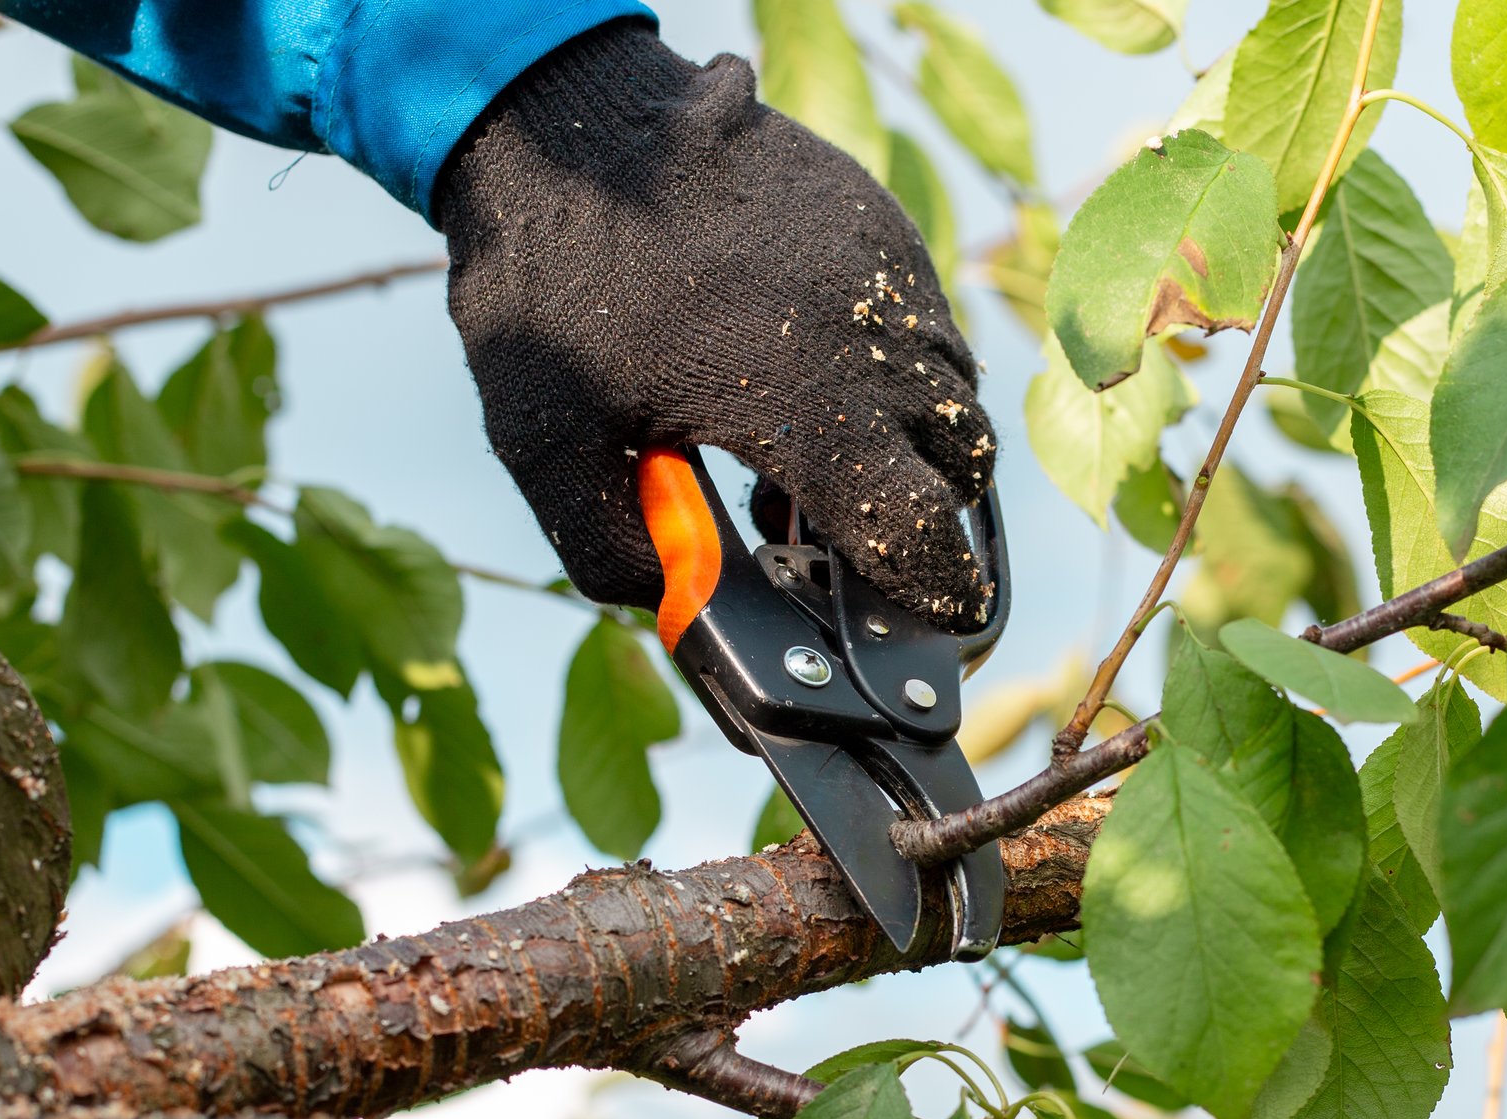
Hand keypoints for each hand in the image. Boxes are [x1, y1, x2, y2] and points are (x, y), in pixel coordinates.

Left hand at [434, 21, 996, 627]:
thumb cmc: (550, 283)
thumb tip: (676, 601)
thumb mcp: (546, 442)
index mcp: (806, 409)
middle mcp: (871, 340)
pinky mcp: (878, 221)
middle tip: (845, 526)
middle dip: (923, 513)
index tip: (942, 613)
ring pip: (952, 390)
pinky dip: (895, 363)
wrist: (565, 117)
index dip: (937, 590)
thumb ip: (610, 549)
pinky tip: (810, 361)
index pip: (919, 530)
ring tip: (819, 441)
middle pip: (960, 468)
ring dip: (913, 438)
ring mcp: (886, 271)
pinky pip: (926, 317)